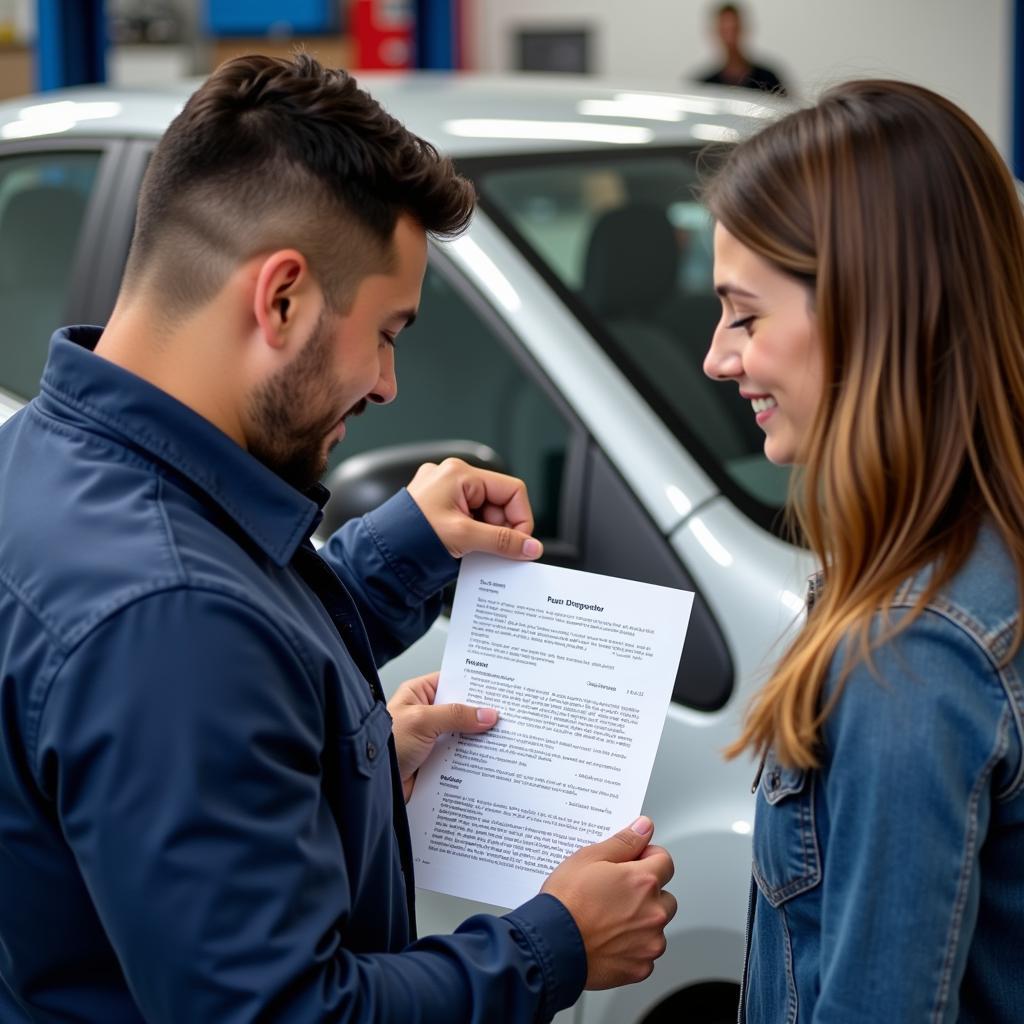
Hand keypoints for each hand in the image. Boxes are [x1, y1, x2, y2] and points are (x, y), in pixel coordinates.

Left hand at [387, 672, 498, 800]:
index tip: (500, 688)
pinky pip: (460, 757)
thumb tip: (487, 713)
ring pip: (464, 735)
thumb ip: (456, 715)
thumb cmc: (384, 744)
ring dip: (480, 739)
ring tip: (505, 737)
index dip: (476, 685)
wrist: (373, 785)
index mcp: (419, 694)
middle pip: (462, 710)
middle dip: (482, 714)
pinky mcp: (436, 761)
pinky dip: (473, 759)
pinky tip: (490, 759)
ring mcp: (432, 739)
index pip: (453, 682)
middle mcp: (427, 714)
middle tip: (508, 714)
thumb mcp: (422, 721)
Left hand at [406, 459, 542, 560]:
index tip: (519, 543)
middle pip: (499, 502)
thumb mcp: (464, 537)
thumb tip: (531, 547)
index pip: (512, 490)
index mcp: (460, 474)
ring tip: (474, 550)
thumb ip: (502, 542)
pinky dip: (475, 534)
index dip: (521, 518)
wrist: (381, 554)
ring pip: (485, 512)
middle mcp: (452, 477)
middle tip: (494, 550)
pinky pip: (470, 517)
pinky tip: (467, 548)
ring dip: (487, 534)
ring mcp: (445, 491)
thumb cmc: (411, 537)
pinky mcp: (439, 506)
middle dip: (501, 528)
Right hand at [541, 816, 676, 988]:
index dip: (648, 858)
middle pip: (665, 896)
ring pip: (656, 926)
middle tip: (616, 894)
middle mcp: (653, 913)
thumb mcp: (588, 858)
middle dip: (647, 893)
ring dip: (641, 922)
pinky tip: (609, 940)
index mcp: (643, 881)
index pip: (665, 861)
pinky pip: (645, 953)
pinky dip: (632, 947)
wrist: (551, 947)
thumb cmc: (565, 904)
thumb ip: (623, 842)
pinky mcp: (640, 968)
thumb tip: (643, 828)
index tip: (633, 863)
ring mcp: (648, 943)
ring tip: (609, 919)